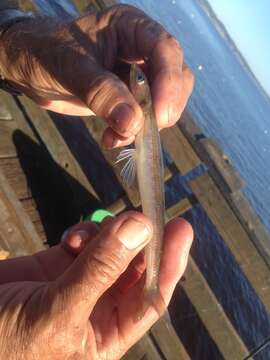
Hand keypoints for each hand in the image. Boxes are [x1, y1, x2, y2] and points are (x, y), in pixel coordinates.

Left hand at [0, 5, 193, 147]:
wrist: (28, 68)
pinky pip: (142, 118)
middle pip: (175, 76)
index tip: (160, 116)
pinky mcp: (127, 99)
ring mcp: (135, 76)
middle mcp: (139, 50)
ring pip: (163, 101)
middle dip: (164, 106)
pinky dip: (131, 133)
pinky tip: (111, 139)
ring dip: (147, 125)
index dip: (170, 82)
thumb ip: (101, 92)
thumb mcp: (70, 68)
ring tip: (118, 136)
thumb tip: (134, 122)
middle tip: (146, 130)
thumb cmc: (45, 53)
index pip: (165, 49)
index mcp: (129, 28)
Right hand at [0, 212, 192, 358]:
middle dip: (141, 240)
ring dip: (110, 234)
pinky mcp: (57, 264)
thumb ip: (100, 269)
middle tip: (145, 212)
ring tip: (100, 229)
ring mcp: (78, 282)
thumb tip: (140, 228)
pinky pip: (85, 241)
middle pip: (133, 267)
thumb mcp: (59, 313)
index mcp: (107, 334)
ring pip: (110, 249)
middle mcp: (98, 307)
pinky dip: (84, 232)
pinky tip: (74, 237)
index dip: (169, 263)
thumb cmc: (9, 347)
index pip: (150, 296)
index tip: (181, 229)